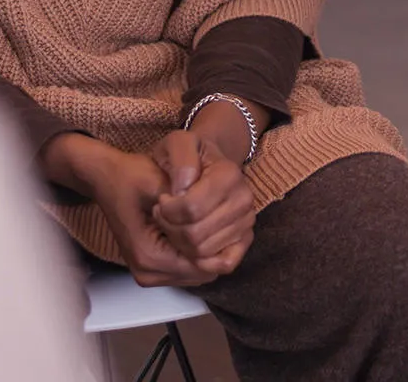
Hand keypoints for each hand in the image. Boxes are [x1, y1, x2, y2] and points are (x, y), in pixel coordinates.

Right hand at [47, 135, 221, 287]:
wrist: (108, 179)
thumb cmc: (131, 177)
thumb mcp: (160, 182)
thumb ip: (186, 205)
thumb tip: (217, 219)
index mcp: (148, 255)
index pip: (201, 263)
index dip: (217, 240)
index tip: (220, 214)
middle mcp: (147, 272)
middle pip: (201, 272)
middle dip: (215, 246)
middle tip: (219, 216)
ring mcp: (149, 274)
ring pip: (198, 273)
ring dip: (208, 249)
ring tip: (211, 220)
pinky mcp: (152, 270)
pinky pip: (188, 269)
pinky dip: (199, 252)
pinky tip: (201, 227)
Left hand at [150, 129, 257, 275]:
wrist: (204, 165)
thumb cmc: (186, 157)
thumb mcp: (176, 144)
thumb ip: (180, 157)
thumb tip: (183, 188)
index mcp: (229, 174)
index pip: (190, 209)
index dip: (166, 210)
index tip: (160, 200)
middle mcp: (244, 199)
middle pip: (195, 234)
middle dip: (169, 228)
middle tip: (162, 215)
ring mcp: (246, 222)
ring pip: (204, 251)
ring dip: (179, 244)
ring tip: (173, 225)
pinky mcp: (244, 240)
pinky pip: (225, 263)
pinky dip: (203, 262)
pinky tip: (187, 248)